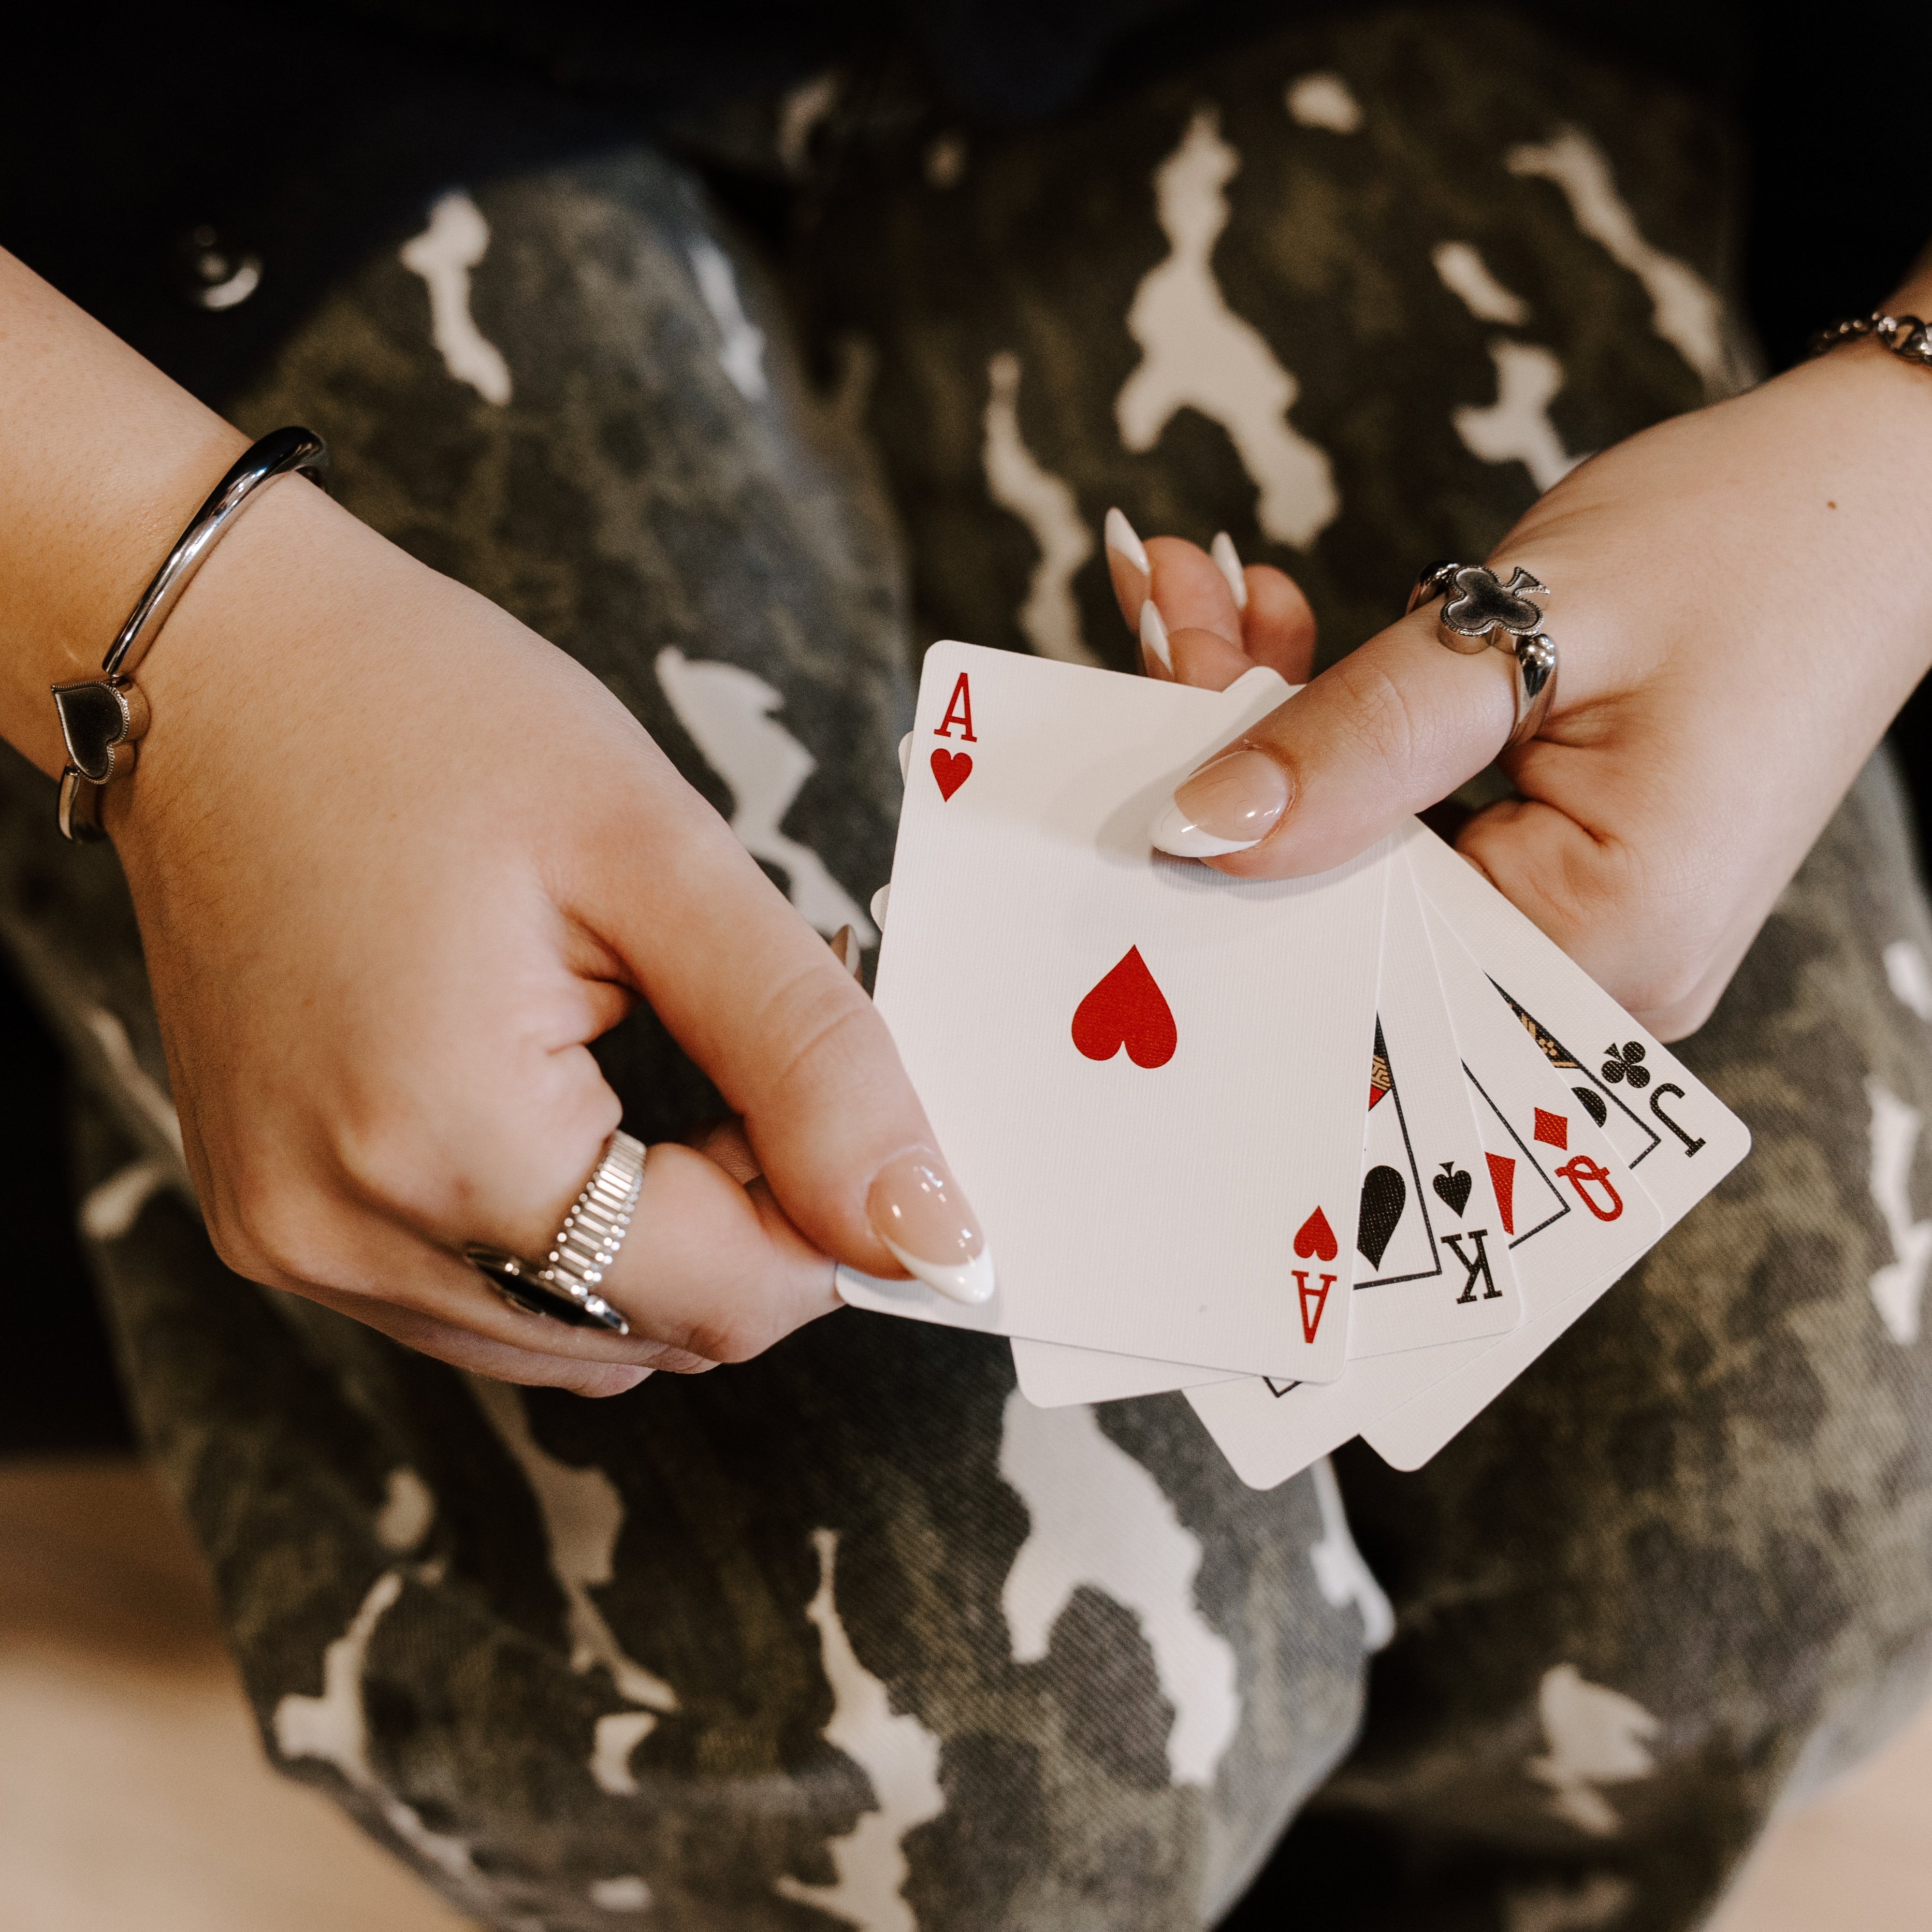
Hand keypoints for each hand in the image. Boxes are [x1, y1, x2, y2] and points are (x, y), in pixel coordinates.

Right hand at [105, 478, 985, 1393]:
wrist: (222, 672)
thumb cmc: (430, 722)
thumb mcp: (660, 859)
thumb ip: (809, 1056)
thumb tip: (923, 1227)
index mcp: (439, 1141)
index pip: (719, 1298)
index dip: (833, 1225)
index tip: (862, 1112)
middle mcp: (342, 1233)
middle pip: (652, 1331)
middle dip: (751, 1225)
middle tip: (753, 1060)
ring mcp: (293, 1239)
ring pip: (573, 1336)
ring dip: (665, 1243)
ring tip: (658, 1068)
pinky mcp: (276, 1219)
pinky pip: (481, 1302)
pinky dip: (572, 1244)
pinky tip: (581, 1119)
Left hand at [1103, 338, 1931, 1039]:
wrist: (1885, 491)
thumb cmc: (1755, 539)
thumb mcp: (1532, 625)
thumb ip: (1358, 741)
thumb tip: (1199, 833)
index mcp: (1607, 948)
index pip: (1353, 936)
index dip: (1226, 837)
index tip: (1135, 717)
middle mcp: (1591, 971)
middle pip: (1343, 894)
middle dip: (1233, 753)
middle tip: (1163, 614)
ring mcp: (1572, 923)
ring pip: (1360, 846)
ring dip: (1274, 718)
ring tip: (1201, 594)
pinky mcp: (1554, 866)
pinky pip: (1407, 815)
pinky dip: (1340, 722)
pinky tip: (1275, 629)